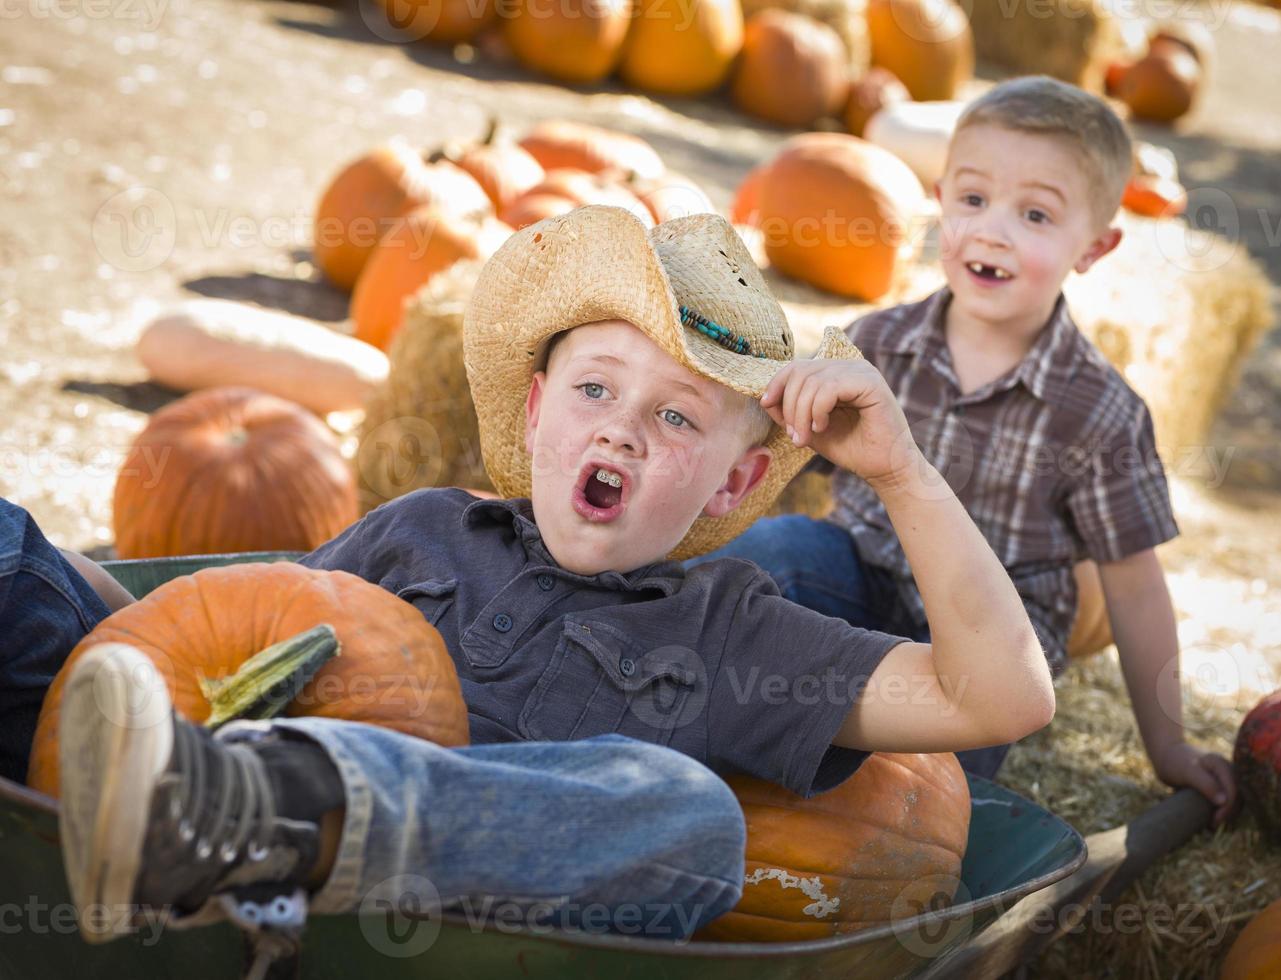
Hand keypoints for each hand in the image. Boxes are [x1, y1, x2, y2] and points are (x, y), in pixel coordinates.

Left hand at [760, 359, 918, 487]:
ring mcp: (862, 371)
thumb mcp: (809, 429)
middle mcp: (849, 367)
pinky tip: (821, 427)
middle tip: (793, 435)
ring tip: (804, 438)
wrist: (884, 469)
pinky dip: (818, 410)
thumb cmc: (851, 449)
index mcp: (836, 373)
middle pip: (801, 372)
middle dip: (789, 406)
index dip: (777, 383)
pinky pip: (830, 388)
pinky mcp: (871, 382)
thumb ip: (788, 412)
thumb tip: (764, 398)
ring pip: (813, 381)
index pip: (797, 366)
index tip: (767, 404)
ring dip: (800, 414)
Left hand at [1153, 741, 1236, 827]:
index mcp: (1222, 766)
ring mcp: (1224, 779)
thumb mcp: (1187, 773)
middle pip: (1237, 798)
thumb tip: (1224, 801)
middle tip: (1211, 826)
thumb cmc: (1174, 763)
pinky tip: (1210, 821)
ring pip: (1233, 801)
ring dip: (1226, 814)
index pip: (1233, 791)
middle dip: (1227, 814)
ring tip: (1210, 825)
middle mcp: (1228, 771)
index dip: (1227, 808)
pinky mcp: (1219, 786)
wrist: (1166, 756)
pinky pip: (1226, 801)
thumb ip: (1205, 784)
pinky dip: (1221, 811)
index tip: (1214, 821)